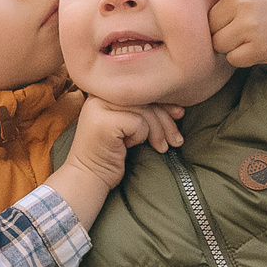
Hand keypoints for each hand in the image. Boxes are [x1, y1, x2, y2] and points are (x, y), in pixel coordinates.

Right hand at [67, 94, 183, 189]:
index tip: (178, 116)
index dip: (162, 102)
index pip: (140, 89)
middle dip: (165, 119)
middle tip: (176, 139)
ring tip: (162, 147)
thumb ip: (143, 110)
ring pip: (144, 111)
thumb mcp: (128, 126)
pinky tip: (131, 146)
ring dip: (158, 131)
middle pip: (144, 98)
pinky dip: (141, 137)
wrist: (88, 177)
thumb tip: (177, 107)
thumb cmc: (111, 154)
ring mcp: (100, 108)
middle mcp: (99, 96)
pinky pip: (138, 123)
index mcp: (104, 92)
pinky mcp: (104, 122)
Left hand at [177, 0, 266, 75]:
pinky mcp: (257, 47)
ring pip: (219, 42)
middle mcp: (244, 0)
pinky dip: (240, 57)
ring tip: (250, 34)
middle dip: (221, 27)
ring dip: (230, 44)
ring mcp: (251, 24)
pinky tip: (255, 46)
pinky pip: (232, 57)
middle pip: (210, 23)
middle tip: (242, 23)